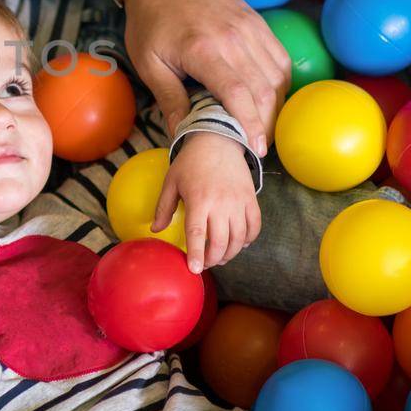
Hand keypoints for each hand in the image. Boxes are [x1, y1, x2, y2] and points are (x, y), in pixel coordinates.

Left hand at [120, 0, 290, 156]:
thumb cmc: (151, 19)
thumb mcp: (148, 62)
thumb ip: (169, 99)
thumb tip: (181, 136)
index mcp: (203, 49)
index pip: (238, 93)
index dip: (251, 124)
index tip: (255, 149)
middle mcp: (234, 38)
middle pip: (264, 89)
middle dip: (266, 123)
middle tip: (258, 146)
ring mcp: (250, 28)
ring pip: (277, 76)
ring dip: (276, 106)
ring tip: (264, 127)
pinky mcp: (258, 23)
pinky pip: (280, 58)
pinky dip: (280, 83)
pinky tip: (269, 99)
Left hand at [155, 131, 260, 274]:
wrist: (218, 140)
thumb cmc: (190, 163)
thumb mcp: (171, 182)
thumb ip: (164, 207)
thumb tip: (156, 230)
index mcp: (198, 200)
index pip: (198, 234)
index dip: (196, 254)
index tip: (194, 269)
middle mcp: (221, 203)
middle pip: (220, 242)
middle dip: (212, 258)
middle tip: (204, 263)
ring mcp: (239, 202)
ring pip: (239, 238)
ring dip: (230, 253)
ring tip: (219, 256)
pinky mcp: (251, 199)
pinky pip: (254, 227)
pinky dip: (248, 240)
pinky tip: (238, 244)